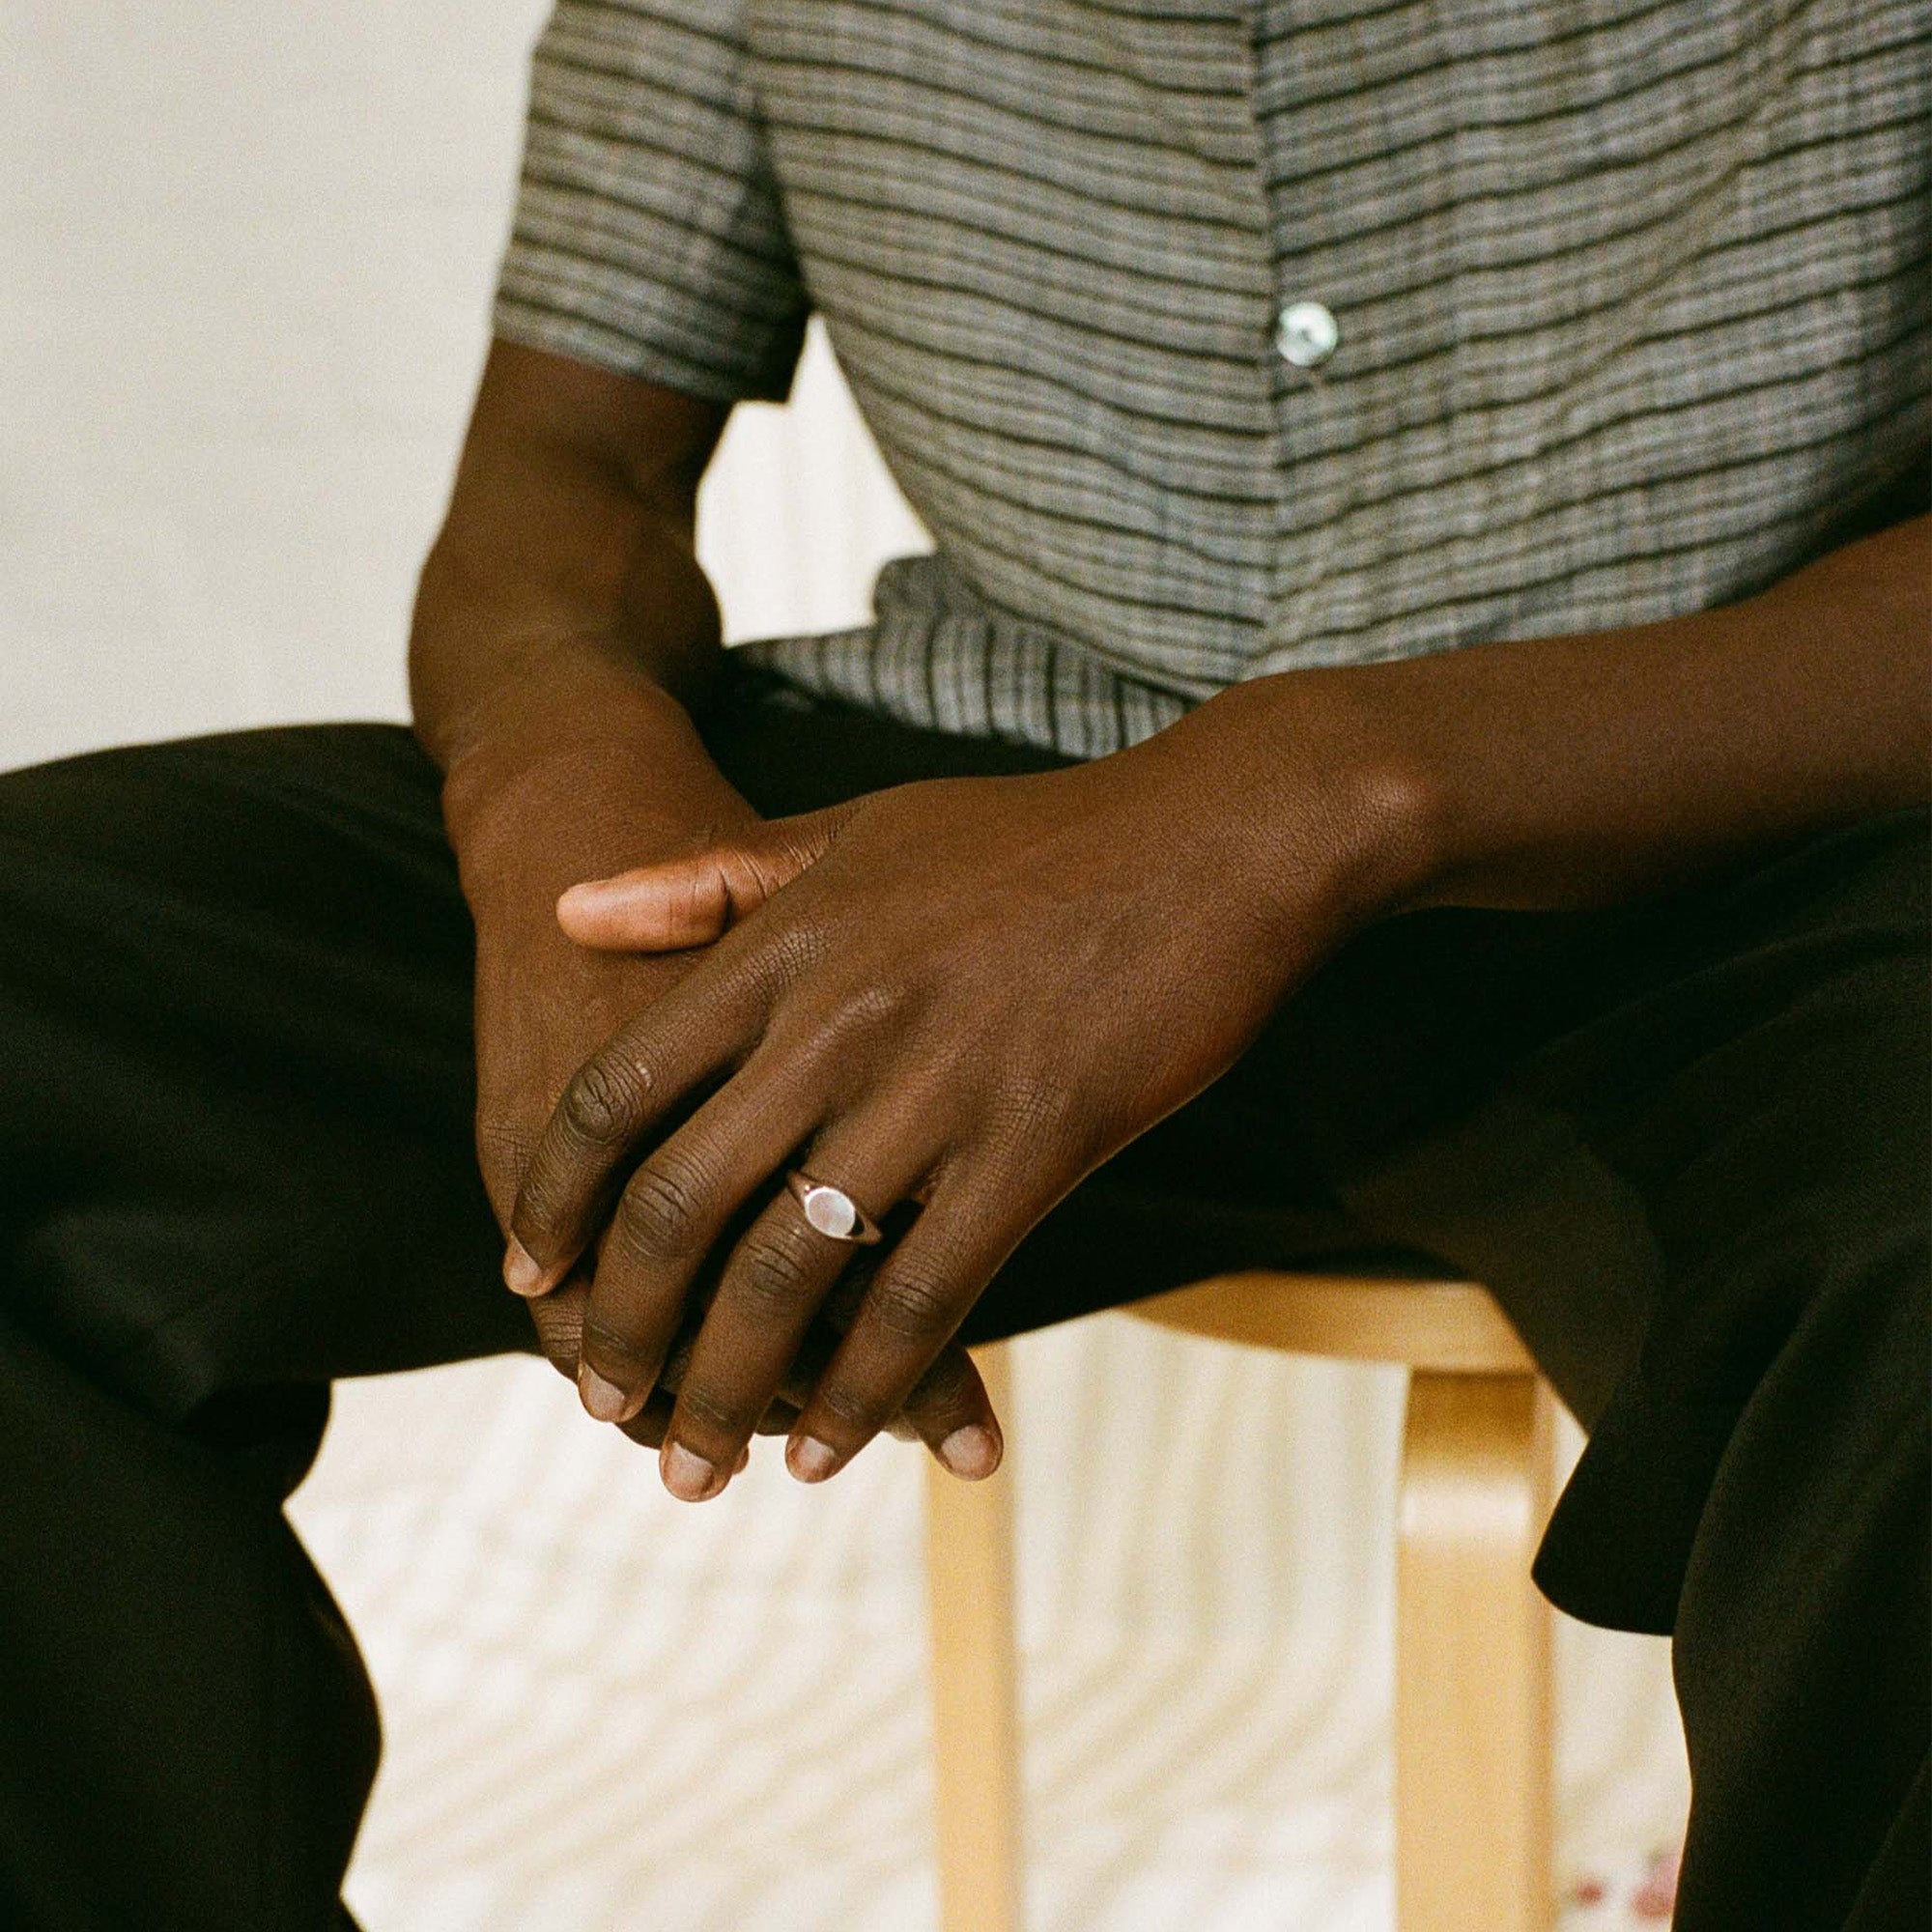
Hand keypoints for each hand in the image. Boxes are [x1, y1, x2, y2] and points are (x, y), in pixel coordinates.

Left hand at [506, 689, 1412, 1501]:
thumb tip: (567, 908)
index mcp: (783, 945)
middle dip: (625, 1328)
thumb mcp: (853, 831)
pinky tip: (830, 1446)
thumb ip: (709, 880)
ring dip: (726, 1391)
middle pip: (679, 1205)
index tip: (531, 1271)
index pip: (618, 1092)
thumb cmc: (1030, 837)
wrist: (1214, 839)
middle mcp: (837, 1022)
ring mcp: (938, 1089)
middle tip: (601, 1400)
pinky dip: (863, 1391)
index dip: (556, 1197)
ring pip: (790, 1276)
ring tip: (695, 1468)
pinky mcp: (1036, 1149)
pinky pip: (925, 1300)